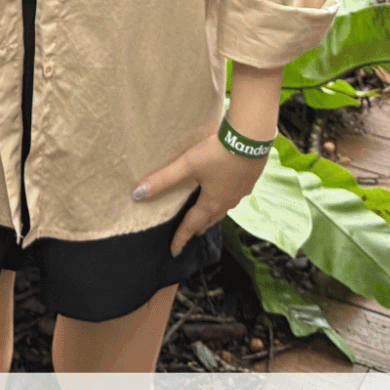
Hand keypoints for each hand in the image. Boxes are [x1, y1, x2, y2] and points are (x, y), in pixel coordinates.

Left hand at [132, 131, 266, 257]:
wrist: (251, 138)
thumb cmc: (218, 153)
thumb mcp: (188, 165)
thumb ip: (164, 179)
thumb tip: (137, 194)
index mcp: (212, 202)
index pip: (192, 224)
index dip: (181, 237)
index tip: (174, 251)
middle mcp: (228, 201)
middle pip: (210, 219)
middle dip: (199, 227)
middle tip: (191, 234)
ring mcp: (241, 191)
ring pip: (224, 208)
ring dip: (213, 214)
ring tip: (206, 215)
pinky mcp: (249, 179)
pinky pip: (234, 196)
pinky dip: (225, 199)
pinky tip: (225, 190)